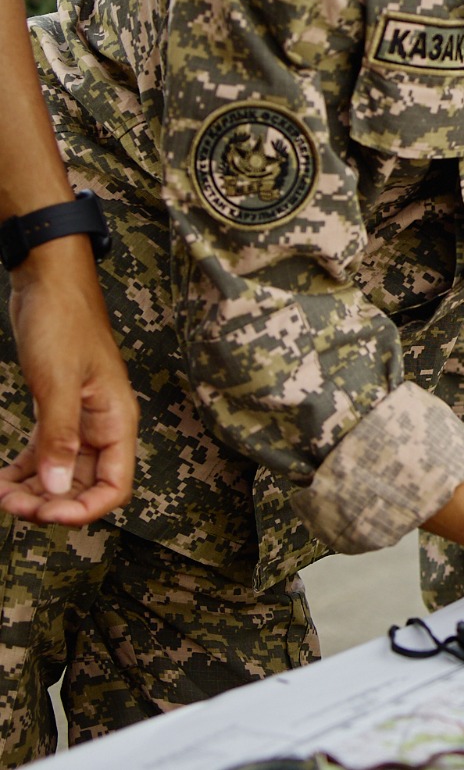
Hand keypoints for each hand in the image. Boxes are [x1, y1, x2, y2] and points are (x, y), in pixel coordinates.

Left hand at [0, 248, 138, 524]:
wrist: (49, 283)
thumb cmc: (64, 324)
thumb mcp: (59, 383)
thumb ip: (60, 438)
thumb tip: (56, 489)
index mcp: (116, 422)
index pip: (114, 486)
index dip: (84, 509)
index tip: (48, 515)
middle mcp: (102, 427)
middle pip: (84, 485)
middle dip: (51, 503)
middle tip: (11, 506)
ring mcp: (80, 421)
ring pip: (61, 473)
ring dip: (33, 491)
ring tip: (0, 495)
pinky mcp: (56, 411)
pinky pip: (44, 454)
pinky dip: (22, 471)